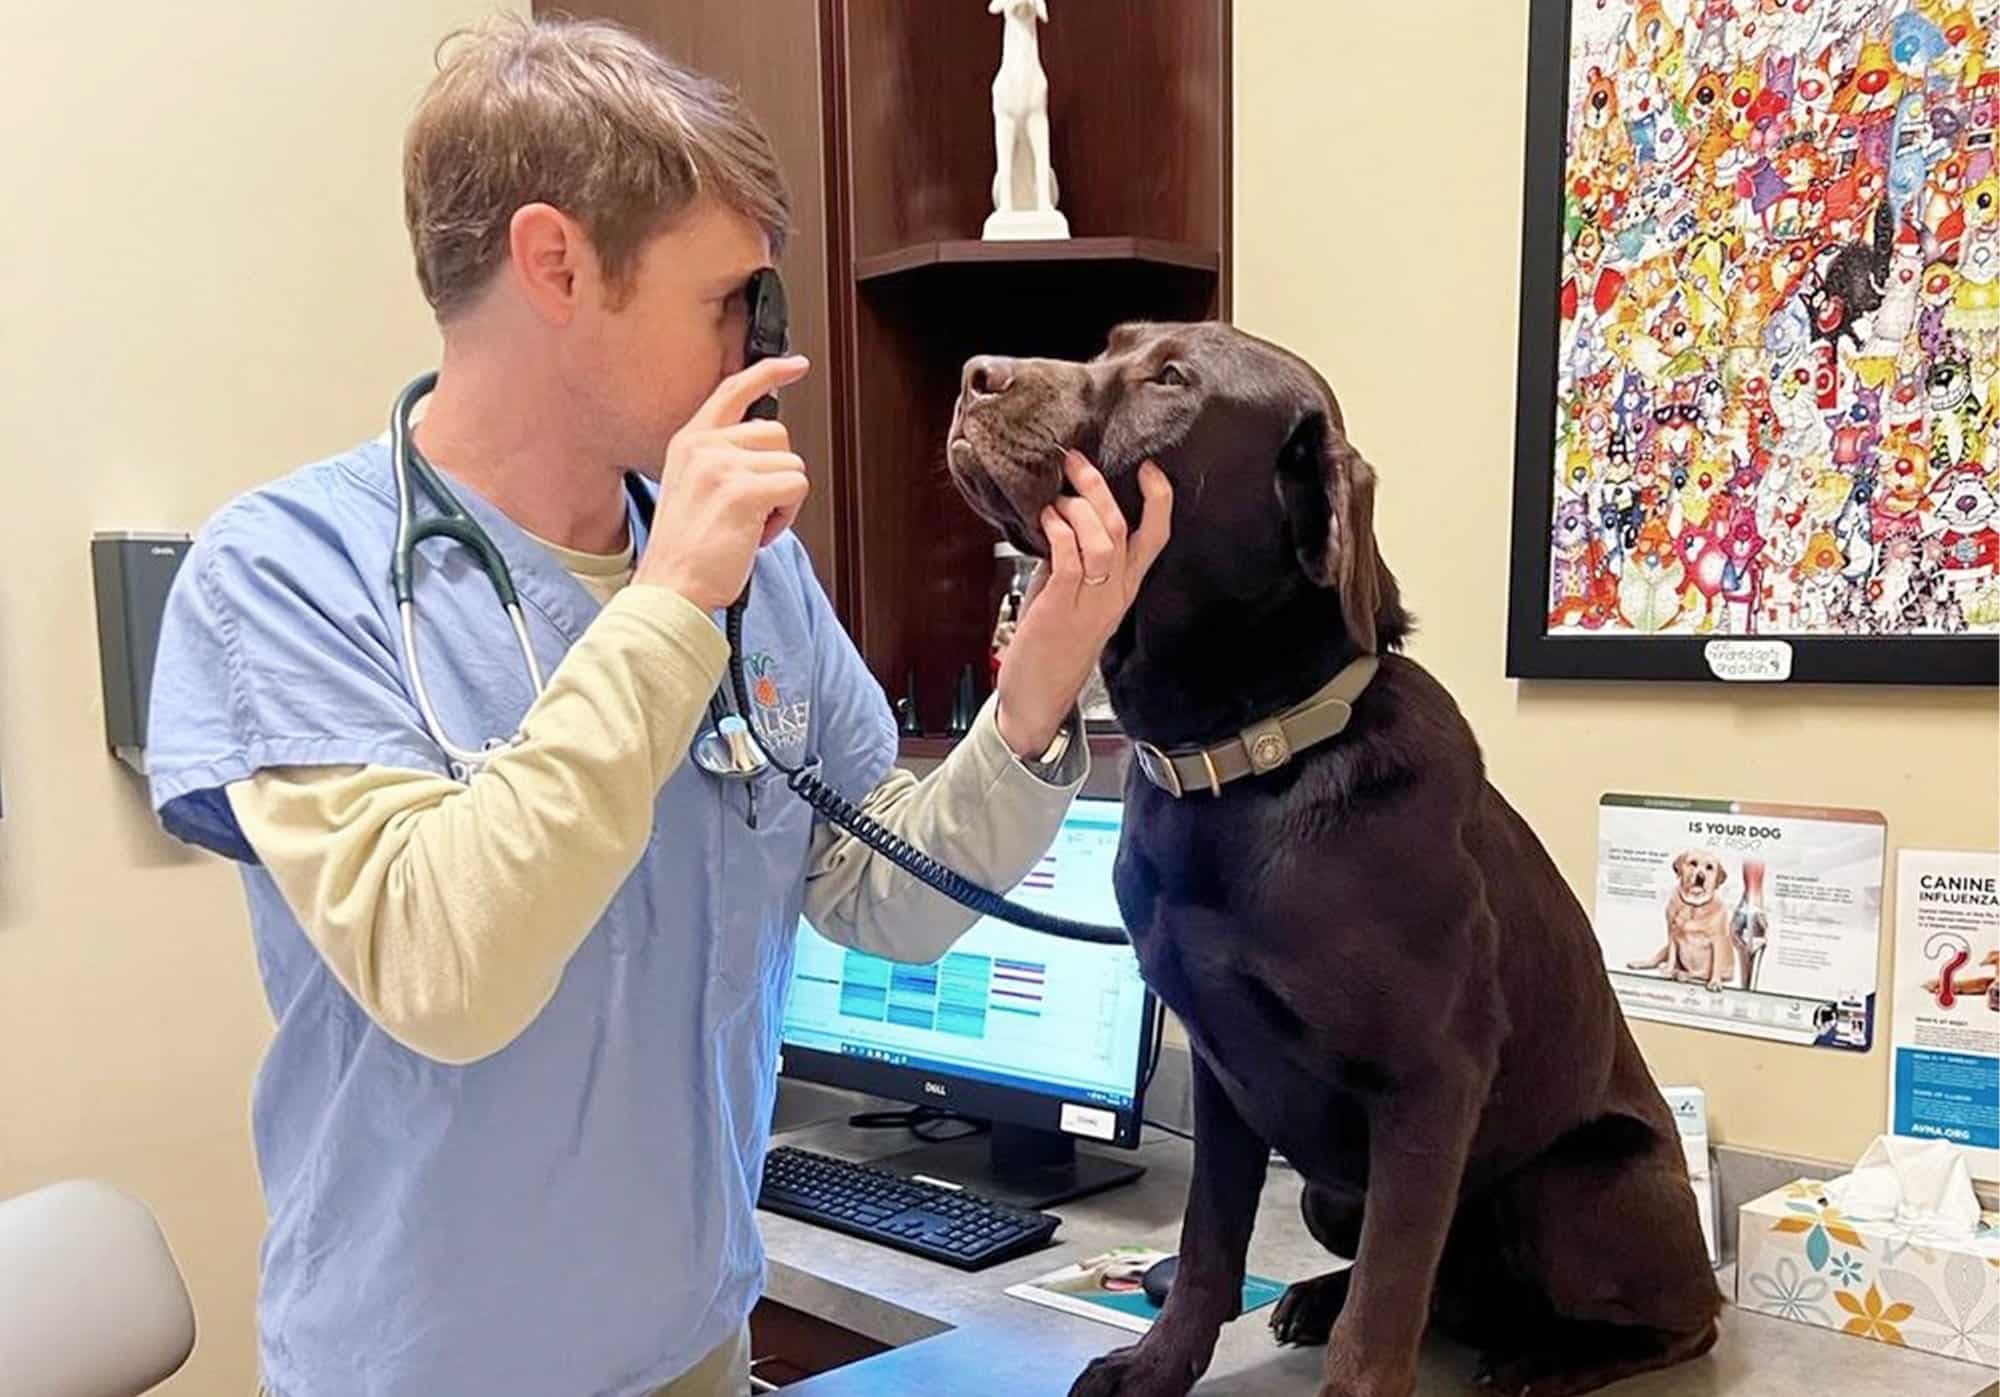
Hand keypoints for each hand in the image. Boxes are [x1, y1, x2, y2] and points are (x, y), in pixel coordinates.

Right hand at [634, 355, 811, 610]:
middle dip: (776, 474)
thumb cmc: (686, 550)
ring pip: (791, 465)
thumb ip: (723, 459)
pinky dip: (787, 516)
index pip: (733, 390)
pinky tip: (757, 533)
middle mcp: (704, 447)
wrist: (670, 588)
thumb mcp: (693, 488)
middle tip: (750, 509)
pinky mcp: (742, 491)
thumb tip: (769, 446)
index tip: (795, 365)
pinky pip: (795, 488)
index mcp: (690, 442)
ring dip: (782, 500)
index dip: (768, 372)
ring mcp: (722, 466)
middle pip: (777, 435)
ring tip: (749, 524)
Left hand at [995, 451, 1172, 758]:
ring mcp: (1091, 602)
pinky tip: (1044, 521)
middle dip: (1099, 488)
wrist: (1038, 698)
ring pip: (1102, 540)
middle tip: (1076, 461)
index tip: (1151, 470)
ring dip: (1076, 509)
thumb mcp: (1069, 595)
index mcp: (1124, 588)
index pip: (1156, 539)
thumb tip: (1058, 518)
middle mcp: (1115, 593)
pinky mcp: (1062, 609)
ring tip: (1054, 500)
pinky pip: (1069, 559)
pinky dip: (1057, 532)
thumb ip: (1070, 558)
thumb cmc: (1050, 646)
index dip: (1159, 501)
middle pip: (1124, 529)